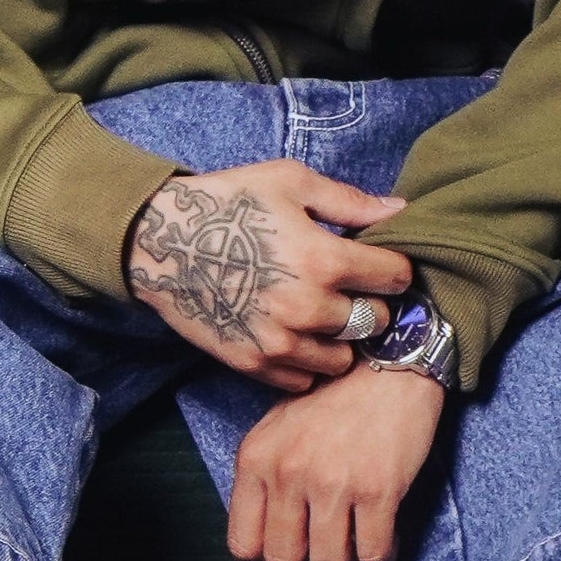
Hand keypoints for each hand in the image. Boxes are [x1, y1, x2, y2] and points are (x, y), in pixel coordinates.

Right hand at [126, 160, 415, 391]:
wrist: (159, 242)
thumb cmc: (227, 204)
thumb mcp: (289, 182)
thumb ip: (349, 201)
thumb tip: (400, 211)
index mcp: (324, 259)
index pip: (395, 277)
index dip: (391, 266)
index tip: (376, 261)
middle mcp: (309, 307)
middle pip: (374, 321)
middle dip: (368, 302)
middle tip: (347, 287)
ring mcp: (281, 341)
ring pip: (345, 358)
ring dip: (340, 338)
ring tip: (320, 313)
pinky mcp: (254, 363)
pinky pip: (304, 378)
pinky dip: (306, 361)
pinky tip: (294, 332)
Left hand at [227, 360, 446, 560]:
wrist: (388, 365)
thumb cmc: (332, 396)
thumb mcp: (277, 427)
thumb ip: (264, 476)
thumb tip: (264, 535)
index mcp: (256, 458)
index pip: (243, 544)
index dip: (267, 552)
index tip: (288, 542)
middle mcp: (288, 473)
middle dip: (305, 559)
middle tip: (323, 541)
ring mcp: (333, 483)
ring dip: (343, 558)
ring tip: (353, 536)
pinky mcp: (378, 490)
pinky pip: (372, 554)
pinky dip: (379, 554)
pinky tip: (381, 532)